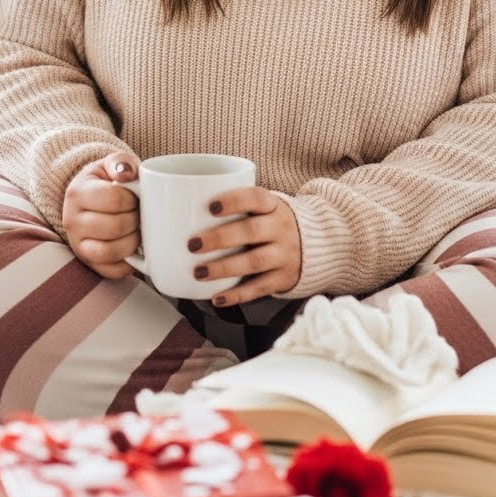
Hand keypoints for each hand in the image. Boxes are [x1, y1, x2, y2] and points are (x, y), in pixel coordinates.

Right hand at [62, 150, 140, 278]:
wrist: (88, 201)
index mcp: (77, 193)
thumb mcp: (109, 165)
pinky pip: (113, 271)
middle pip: (115, 227)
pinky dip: (129, 262)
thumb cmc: (104, 182)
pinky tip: (134, 247)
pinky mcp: (89, 264)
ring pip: (111, 251)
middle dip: (136, 220)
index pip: (114, 199)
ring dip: (133, 241)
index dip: (133, 199)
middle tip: (139, 213)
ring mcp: (78, 245)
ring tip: (137, 229)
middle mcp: (72, 221)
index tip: (136, 197)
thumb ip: (120, 162)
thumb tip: (127, 174)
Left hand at [187, 186, 301, 306]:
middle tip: (193, 244)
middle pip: (251, 231)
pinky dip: (237, 295)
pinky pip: (259, 288)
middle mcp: (281, 228)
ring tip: (198, 272)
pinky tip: (216, 298)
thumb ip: (235, 207)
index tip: (210, 206)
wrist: (317, 243)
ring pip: (253, 262)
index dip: (234, 200)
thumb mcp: (263, 207)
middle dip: (220, 238)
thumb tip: (178, 209)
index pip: (256, 198)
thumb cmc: (271, 222)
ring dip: (223, 268)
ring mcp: (284, 254)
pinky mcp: (284, 278)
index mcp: (273, 205)